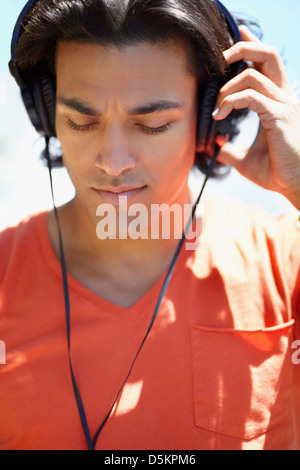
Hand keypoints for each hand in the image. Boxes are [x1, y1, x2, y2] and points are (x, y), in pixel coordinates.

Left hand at [213, 25, 299, 209]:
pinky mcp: (278, 116)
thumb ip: (231, 150)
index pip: (267, 63)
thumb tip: (216, 148)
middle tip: (220, 59)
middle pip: (268, 54)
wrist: (294, 186)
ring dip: (227, 87)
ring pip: (253, 74)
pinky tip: (219, 114)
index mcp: (279, 101)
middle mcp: (284, 97)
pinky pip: (250, 96)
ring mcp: (283, 104)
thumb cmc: (276, 172)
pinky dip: (230, 101)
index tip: (237, 35)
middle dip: (242, 48)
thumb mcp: (246, 160)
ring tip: (216, 107)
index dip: (252, 45)